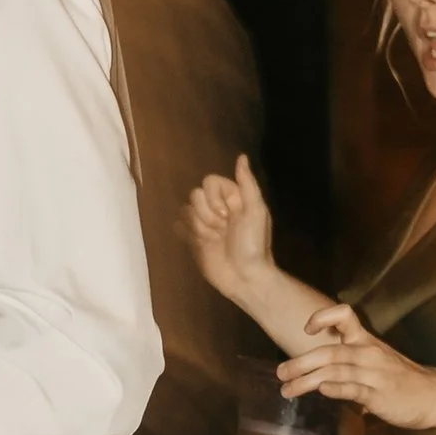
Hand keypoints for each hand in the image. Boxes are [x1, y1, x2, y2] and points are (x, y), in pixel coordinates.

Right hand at [185, 154, 276, 305]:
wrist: (245, 278)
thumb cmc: (253, 244)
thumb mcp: (256, 211)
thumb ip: (247, 183)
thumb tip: (241, 156)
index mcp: (232, 198)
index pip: (209, 181)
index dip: (214, 198)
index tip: (228, 216)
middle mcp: (216, 207)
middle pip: (194, 195)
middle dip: (206, 215)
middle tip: (222, 231)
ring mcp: (204, 224)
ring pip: (185, 211)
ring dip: (198, 227)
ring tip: (214, 240)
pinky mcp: (193, 240)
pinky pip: (178, 226)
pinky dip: (185, 232)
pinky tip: (199, 243)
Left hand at [275, 304, 435, 431]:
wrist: (433, 396)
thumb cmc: (401, 379)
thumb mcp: (375, 362)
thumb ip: (348, 362)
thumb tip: (318, 370)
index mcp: (366, 341)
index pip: (344, 316)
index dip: (323, 318)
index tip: (305, 329)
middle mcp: (368, 353)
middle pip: (329, 350)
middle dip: (301, 361)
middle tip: (279, 373)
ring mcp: (374, 374)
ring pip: (335, 371)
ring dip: (307, 380)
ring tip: (287, 390)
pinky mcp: (379, 394)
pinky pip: (354, 389)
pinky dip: (336, 389)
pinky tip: (321, 392)